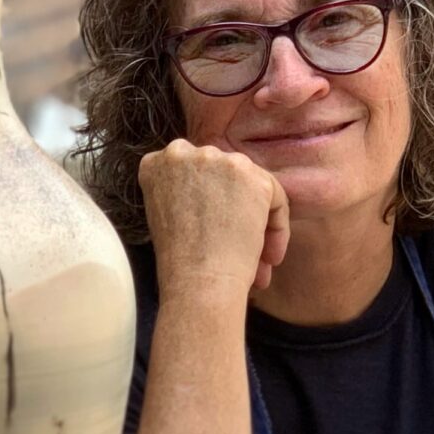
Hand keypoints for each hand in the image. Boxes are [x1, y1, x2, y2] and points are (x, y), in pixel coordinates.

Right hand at [138, 140, 289, 295]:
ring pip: (249, 186)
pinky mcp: (252, 177)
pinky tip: (270, 258)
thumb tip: (219, 199)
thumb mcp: (166, 218)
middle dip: (235, 213)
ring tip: (260, 262)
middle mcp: (183, 152)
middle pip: (222, 177)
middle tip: (240, 251)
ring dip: (256, 222)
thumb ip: (185, 195)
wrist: (198, 282)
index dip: (208, 205)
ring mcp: (218, 160)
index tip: (213, 233)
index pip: (192, 174)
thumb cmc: (180, 266)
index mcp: (156, 164)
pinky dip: (277, 228)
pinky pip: (274, 198)